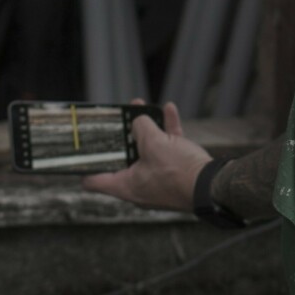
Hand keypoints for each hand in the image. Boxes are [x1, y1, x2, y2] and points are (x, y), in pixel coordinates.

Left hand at [83, 102, 210, 213]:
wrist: (213, 185)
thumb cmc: (179, 172)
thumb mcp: (154, 144)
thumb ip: (141, 128)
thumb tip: (139, 121)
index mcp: (126, 186)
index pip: (93, 181)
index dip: (84, 165)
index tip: (81, 150)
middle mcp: (140, 186)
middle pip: (123, 158)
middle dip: (123, 135)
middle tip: (120, 118)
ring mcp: (159, 180)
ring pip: (147, 151)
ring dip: (147, 130)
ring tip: (144, 108)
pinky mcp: (176, 174)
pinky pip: (167, 150)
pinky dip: (167, 132)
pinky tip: (170, 110)